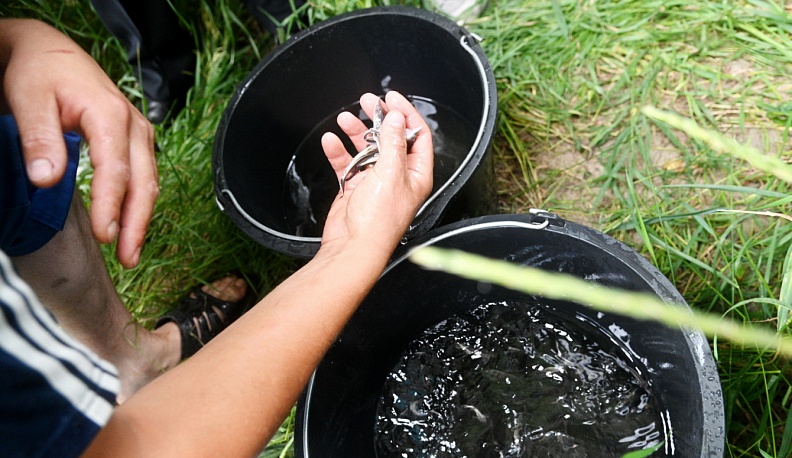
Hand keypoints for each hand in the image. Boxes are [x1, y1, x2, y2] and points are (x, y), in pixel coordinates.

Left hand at [0, 19, 156, 267]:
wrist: (50, 52)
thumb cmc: (39, 72)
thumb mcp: (28, 99)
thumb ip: (39, 140)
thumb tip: (47, 181)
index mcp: (110, 115)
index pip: (116, 171)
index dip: (111, 207)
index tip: (103, 237)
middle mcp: (133, 125)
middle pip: (144, 182)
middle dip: (137, 224)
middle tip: (127, 258)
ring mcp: (140, 133)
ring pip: (149, 182)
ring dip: (141, 219)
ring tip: (130, 252)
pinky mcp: (136, 140)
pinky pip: (145, 176)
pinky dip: (139, 203)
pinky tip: (129, 225)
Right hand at [320, 91, 433, 252]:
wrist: (353, 246)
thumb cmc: (378, 221)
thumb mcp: (391, 174)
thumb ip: (393, 143)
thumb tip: (396, 119)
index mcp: (415, 173)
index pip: (417, 136)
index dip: (406, 114)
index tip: (392, 98)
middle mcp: (397, 175)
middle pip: (390, 138)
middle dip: (379, 118)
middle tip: (368, 101)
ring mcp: (375, 180)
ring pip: (366, 148)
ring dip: (356, 132)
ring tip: (345, 118)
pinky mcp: (355, 186)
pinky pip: (346, 162)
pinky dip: (338, 151)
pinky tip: (331, 141)